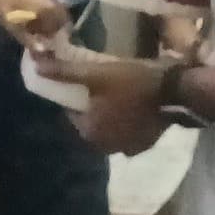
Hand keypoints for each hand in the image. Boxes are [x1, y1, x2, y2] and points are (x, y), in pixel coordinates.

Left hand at [36, 44, 169, 155]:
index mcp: (89, 134)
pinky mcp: (147, 143)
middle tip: (103, 84)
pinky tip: (134, 105)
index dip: (76, 95)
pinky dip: (128, 121)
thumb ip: (64, 72)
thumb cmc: (133, 83)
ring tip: (119, 92)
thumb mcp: (95, 74)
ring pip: (111, 127)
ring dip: (111, 114)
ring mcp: (129, 148)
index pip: (71, 112)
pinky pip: (129, 131)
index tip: (86, 79)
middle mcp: (106, 148)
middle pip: (91, 122)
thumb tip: (36, 65)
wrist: (178, 92)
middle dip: (94, 106)